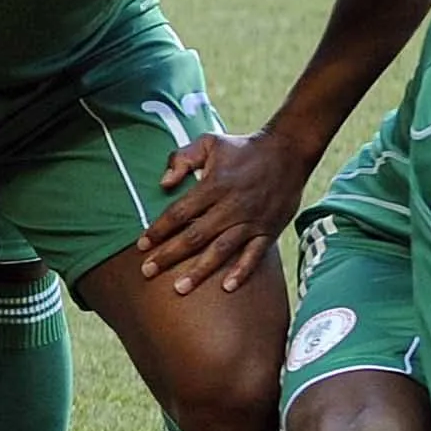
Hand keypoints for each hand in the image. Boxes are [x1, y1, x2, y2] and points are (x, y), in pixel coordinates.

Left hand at [141, 127, 318, 295]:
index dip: (159, 230)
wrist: (288, 151)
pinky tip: (227, 288)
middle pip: (195, 236)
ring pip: (222, 250)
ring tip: (180, 289)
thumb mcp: (209, 142)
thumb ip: (181, 158)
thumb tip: (163, 184)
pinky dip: (242, 271)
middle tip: (147, 272)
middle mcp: (232, 206)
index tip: (141, 246)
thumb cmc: (242, 148)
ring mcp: (252, 220)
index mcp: (214, 185)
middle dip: (169, 255)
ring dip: (200, 270)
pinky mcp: (269, 230)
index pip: (180, 212)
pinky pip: (255, 255)